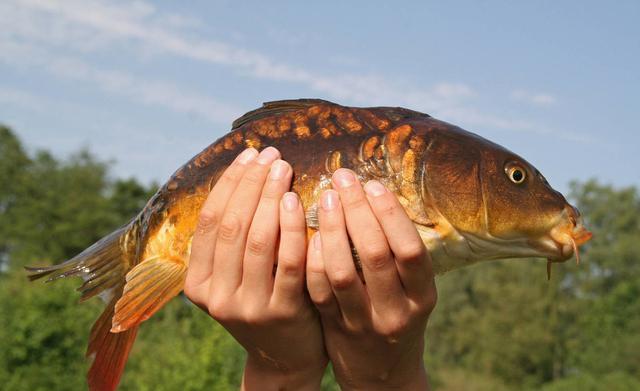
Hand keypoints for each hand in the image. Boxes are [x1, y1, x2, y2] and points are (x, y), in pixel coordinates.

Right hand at [184, 147, 326, 390]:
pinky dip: (293, 227)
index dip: (229, 183)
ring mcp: (246, 307)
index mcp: (197, 283)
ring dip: (271, 197)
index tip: (248, 154)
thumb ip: (234, 241)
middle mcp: (215, 295)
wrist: (285, 357)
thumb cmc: (263, 302)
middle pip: (232, 225)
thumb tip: (244, 175)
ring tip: (283, 169)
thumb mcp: (237, 276)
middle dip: (252, 183)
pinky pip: (289, 261)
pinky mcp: (280, 313)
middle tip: (270, 155)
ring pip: (258, 239)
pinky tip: (297, 201)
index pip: (209, 221)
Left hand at [306, 169, 436, 389]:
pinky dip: (312, 260)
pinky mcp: (335, 328)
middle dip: (357, 211)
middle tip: (342, 179)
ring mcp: (363, 323)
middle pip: (375, 254)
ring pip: (342, 272)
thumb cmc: (398, 314)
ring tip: (325, 198)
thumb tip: (373, 193)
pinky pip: (318, 291)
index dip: (390, 214)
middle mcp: (396, 311)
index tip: (372, 184)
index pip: (409, 250)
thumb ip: (398, 254)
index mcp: (423, 296)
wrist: (382, 371)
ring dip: (331, 230)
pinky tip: (308, 233)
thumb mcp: (413, 291)